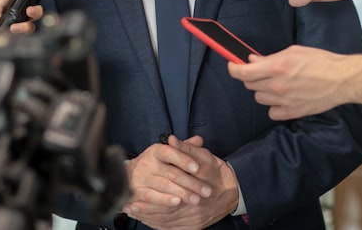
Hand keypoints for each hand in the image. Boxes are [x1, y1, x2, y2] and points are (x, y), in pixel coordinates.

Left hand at [0, 0, 43, 41]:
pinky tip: (12, 31)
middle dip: (36, 10)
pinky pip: (27, 35)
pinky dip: (21, 32)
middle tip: (30, 10)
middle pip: (35, 10)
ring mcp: (17, 27)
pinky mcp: (17, 37)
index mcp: (10, 4)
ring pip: (32, 24)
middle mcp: (15, 15)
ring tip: (14, 27)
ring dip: (25, 25)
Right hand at [122, 136, 208, 215]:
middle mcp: (148, 163)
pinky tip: (176, 202)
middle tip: (206, 190)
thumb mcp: (169, 152)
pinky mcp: (137, 191)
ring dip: (182, 193)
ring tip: (196, 199)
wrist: (131, 176)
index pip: (170, 152)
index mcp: (157, 151)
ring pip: (164, 185)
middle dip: (191, 182)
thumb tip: (199, 140)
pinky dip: (164, 200)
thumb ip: (185, 148)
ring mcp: (141, 178)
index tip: (197, 168)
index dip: (184, 160)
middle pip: (171, 173)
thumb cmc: (156, 164)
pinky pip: (151, 197)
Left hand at [124, 136, 238, 229]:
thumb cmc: (217, 173)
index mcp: (194, 191)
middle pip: (164, 212)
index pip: (167, 196)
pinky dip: (157, 225)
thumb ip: (186, 149)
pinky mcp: (193, 226)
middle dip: (145, 209)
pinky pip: (172, 228)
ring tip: (132, 212)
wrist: (233, 191)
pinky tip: (147, 220)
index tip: (133, 194)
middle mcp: (193, 209)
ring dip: (148, 218)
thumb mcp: (205, 157)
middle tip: (127, 206)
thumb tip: (172, 139)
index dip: (149, 196)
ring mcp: (193, 220)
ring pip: (166, 222)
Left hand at [228, 45, 358, 118]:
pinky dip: (274, 105)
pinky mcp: (292, 112)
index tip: (233, 65)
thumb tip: (253, 61)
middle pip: (249, 85)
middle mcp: (277, 86)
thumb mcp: (293, 51)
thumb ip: (270, 57)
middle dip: (252, 77)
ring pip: (259, 98)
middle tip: (263, 71)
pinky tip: (284, 97)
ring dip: (263, 90)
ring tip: (277, 83)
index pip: (242, 72)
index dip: (234, 68)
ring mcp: (284, 101)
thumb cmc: (321, 62)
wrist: (342, 79)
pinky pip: (272, 112)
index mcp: (276, 67)